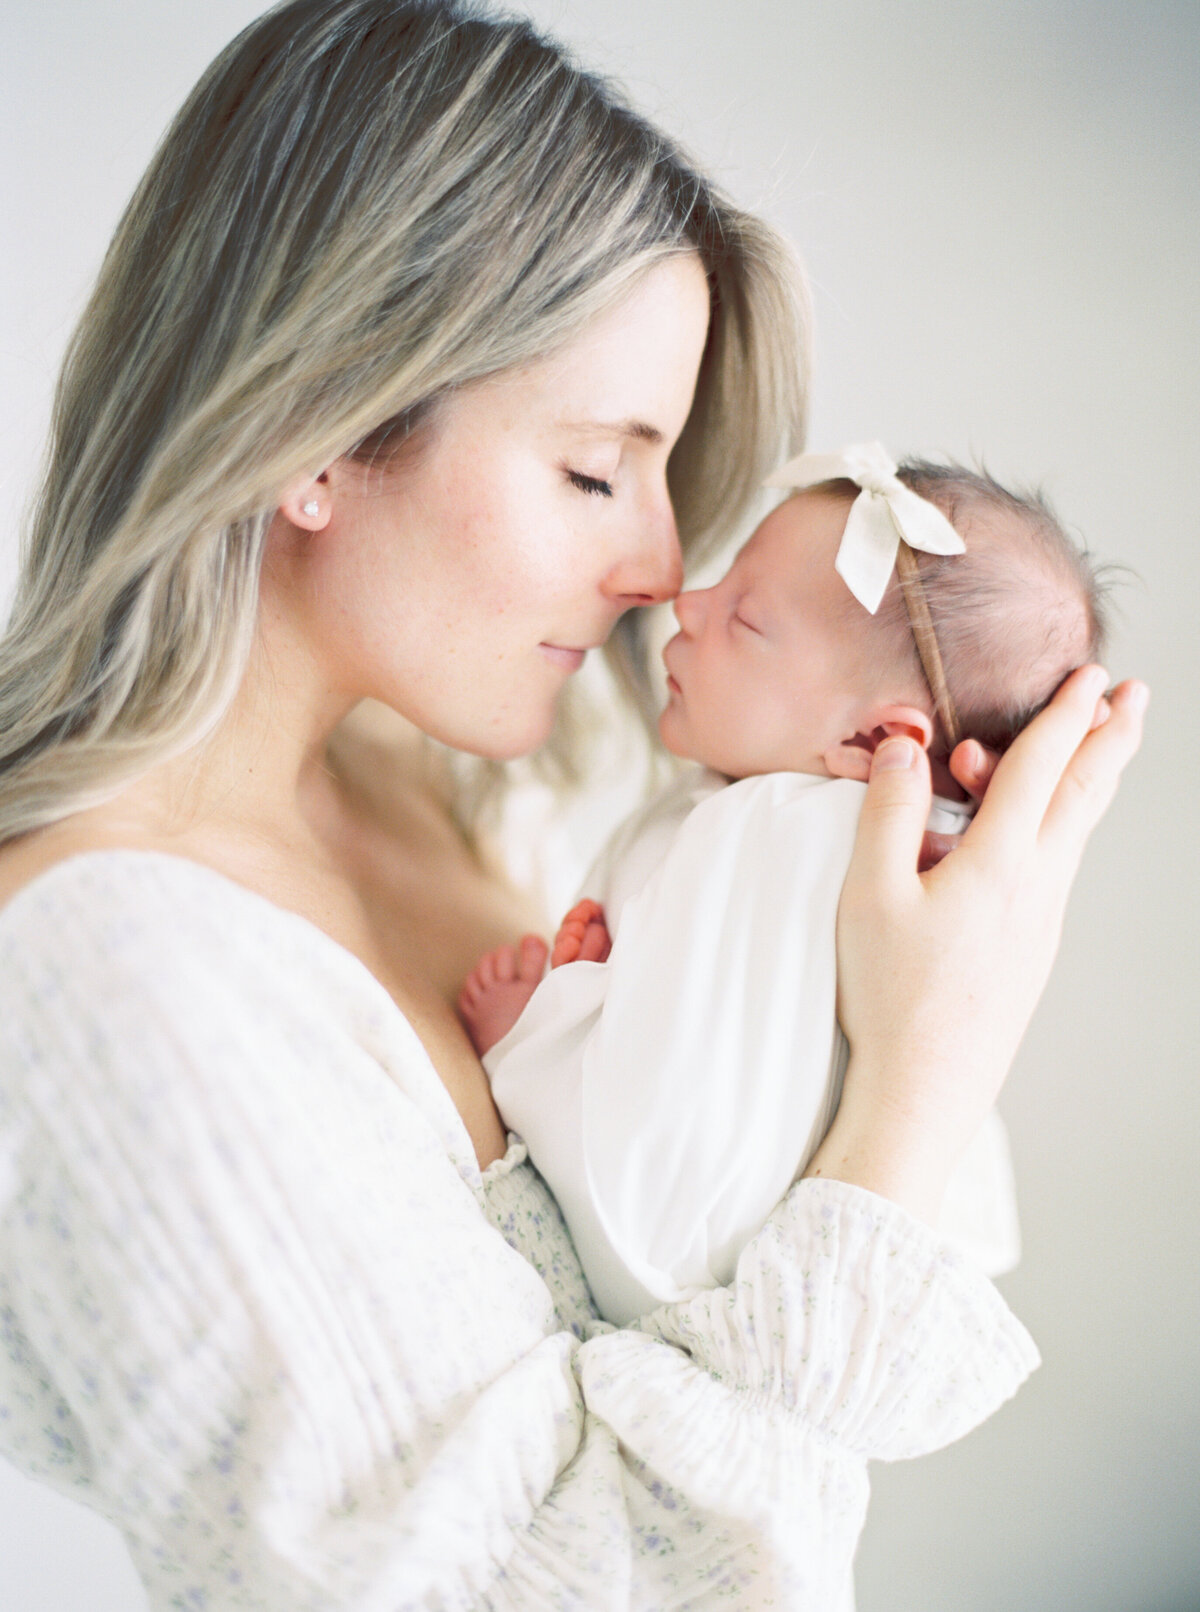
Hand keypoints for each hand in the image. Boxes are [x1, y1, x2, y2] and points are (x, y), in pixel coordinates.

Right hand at [807, 668, 1146, 1222]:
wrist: (926, 1087)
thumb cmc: (893, 995)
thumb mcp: (870, 895)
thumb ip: (888, 813)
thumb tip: (905, 746)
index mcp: (999, 863)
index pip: (1040, 767)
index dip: (1065, 714)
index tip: (1091, 676)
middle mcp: (1036, 886)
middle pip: (1085, 795)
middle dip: (1110, 738)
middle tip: (1134, 698)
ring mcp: (1041, 920)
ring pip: (1078, 830)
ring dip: (1091, 778)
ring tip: (1100, 745)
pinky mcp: (1032, 947)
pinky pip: (1056, 864)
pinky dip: (1061, 823)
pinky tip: (1042, 830)